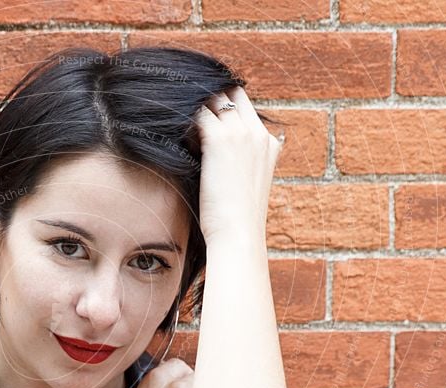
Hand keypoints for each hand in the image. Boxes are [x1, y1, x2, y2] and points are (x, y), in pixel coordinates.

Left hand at [193, 86, 282, 247]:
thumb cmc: (237, 220)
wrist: (238, 234)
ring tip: (179, 129)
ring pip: (214, 100)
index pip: (246, 108)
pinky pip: (198, 113)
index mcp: (269, 144)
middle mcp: (258, 133)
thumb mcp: (247, 188)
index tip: (202, 121)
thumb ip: (239, 166)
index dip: (224, 109)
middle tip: (187, 117)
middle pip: (233, 94)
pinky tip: (176, 138)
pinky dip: (185, 121)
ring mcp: (241, 133)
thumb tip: (215, 161)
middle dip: (210, 100)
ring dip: (196, 110)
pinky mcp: (219, 139)